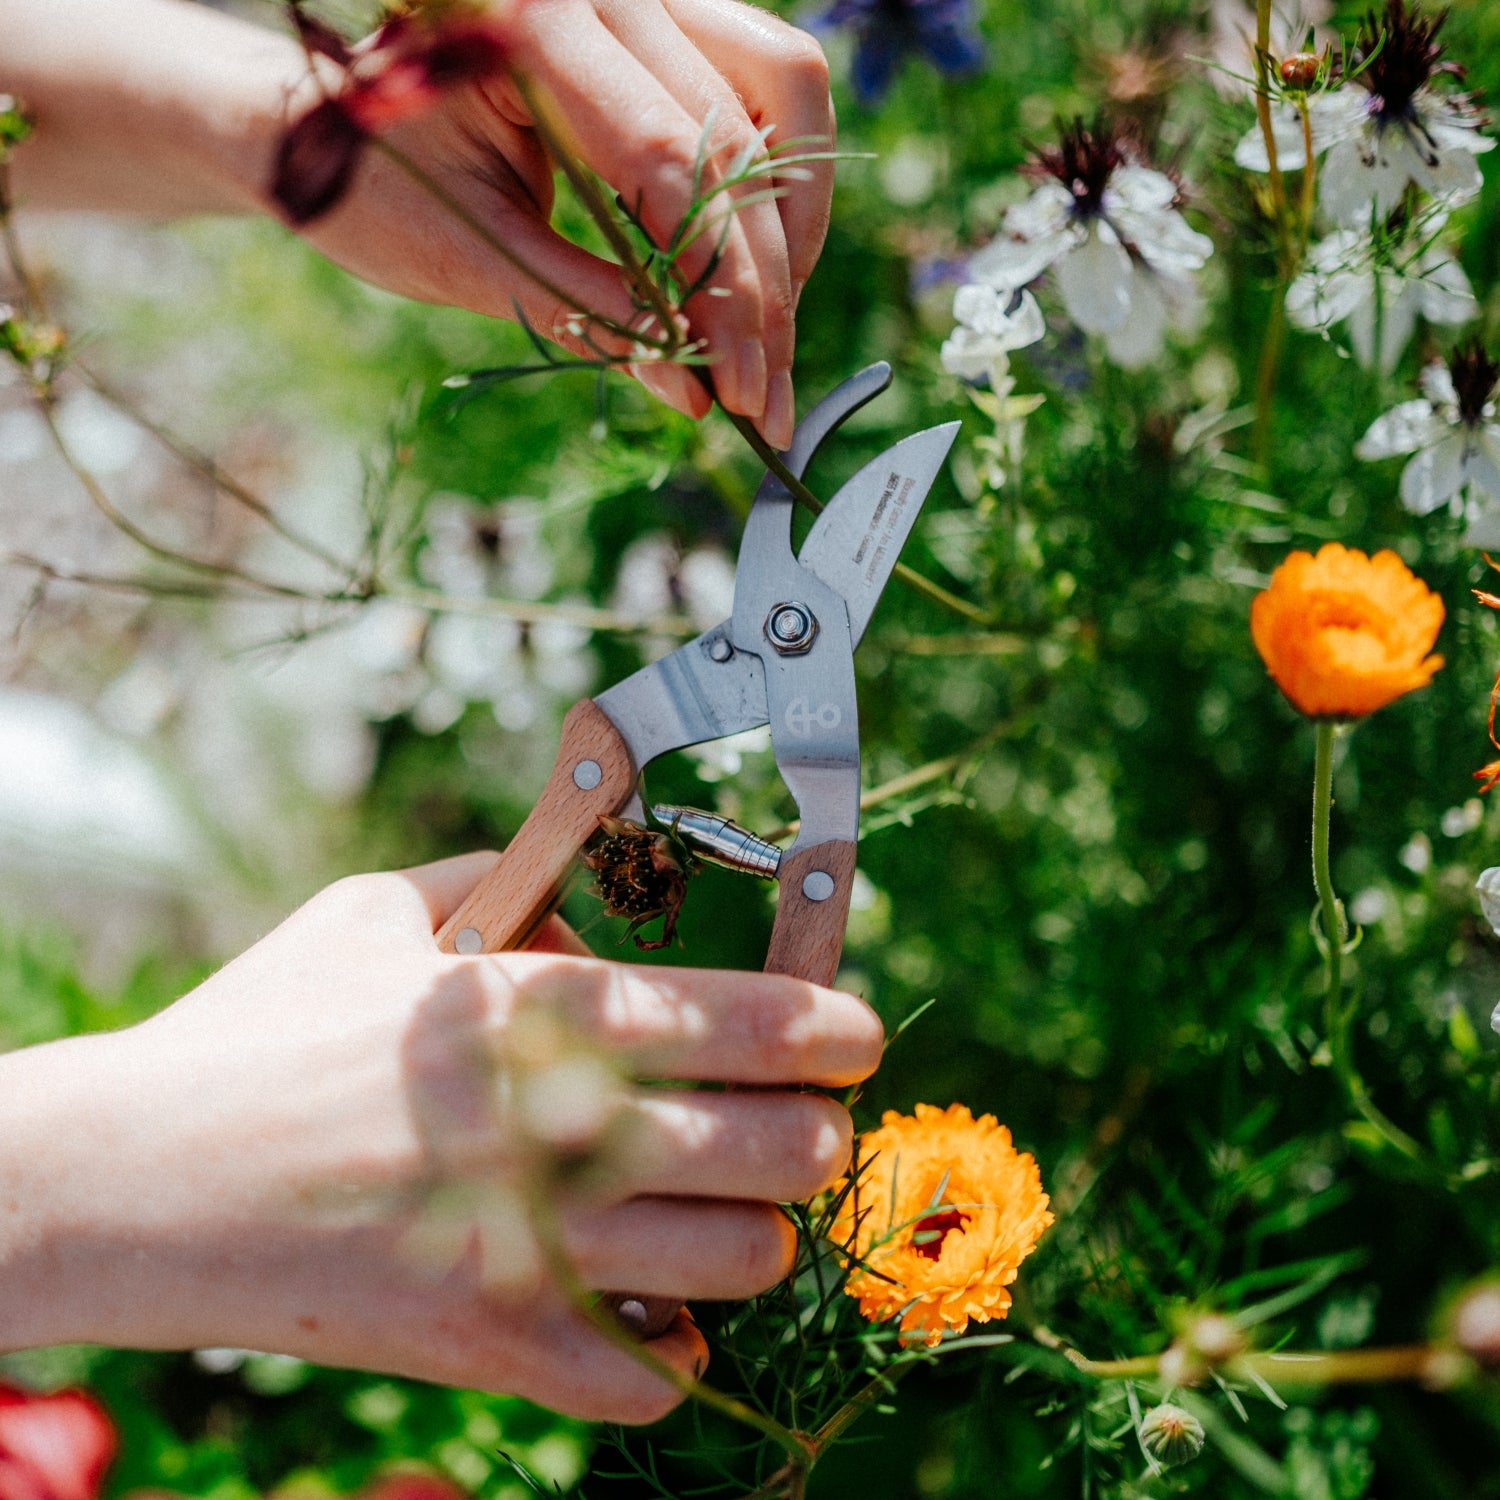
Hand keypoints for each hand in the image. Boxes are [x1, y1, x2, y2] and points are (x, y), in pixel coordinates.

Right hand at [0, 853, 881, 1423]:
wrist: (135, 1177)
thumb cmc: (256, 1029)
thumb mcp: (372, 915)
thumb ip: (492, 882)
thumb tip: (574, 896)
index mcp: (543, 1013)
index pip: (749, 1021)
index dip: (832, 1027)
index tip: (860, 1035)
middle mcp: (562, 1129)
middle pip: (779, 1148)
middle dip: (816, 1137)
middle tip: (803, 1127)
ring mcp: (533, 1248)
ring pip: (741, 1262)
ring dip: (761, 1235)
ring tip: (737, 1214)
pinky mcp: (491, 1344)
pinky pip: (648, 1378)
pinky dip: (675, 1349)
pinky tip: (658, 1314)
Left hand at [1, 0, 835, 448]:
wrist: (312, 115)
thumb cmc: (368, 177)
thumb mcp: (471, 256)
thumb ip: (591, 313)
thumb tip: (691, 389)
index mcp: (534, 21)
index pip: (678, 159)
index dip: (722, 288)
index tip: (736, 387)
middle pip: (741, 139)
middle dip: (764, 286)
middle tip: (762, 394)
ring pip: (781, 92)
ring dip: (790, 227)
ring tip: (765, 334)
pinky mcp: (662, 24)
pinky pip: (762, 87)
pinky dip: (774, 185)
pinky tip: (757, 267)